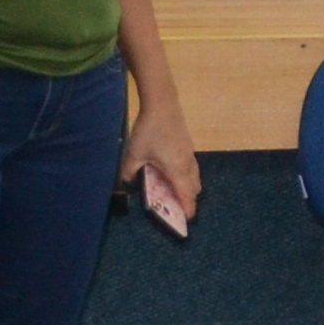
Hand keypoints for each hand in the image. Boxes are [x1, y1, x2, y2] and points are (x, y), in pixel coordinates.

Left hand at [120, 104, 200, 231]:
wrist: (163, 105)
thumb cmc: (149, 131)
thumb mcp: (134, 154)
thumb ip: (129, 172)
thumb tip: (128, 182)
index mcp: (176, 169)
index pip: (186, 194)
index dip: (188, 207)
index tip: (188, 219)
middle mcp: (187, 164)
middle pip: (195, 187)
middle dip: (189, 199)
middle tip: (179, 207)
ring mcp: (190, 154)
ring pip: (195, 176)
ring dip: (190, 187)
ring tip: (179, 192)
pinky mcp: (188, 146)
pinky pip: (192, 167)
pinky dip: (188, 176)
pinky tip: (176, 173)